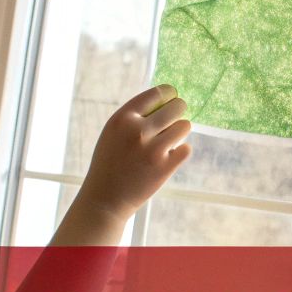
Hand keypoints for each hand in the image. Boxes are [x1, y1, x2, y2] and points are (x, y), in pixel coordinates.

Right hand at [74, 84, 193, 223]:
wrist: (105, 199)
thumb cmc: (111, 162)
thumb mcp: (114, 132)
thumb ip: (136, 116)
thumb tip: (168, 98)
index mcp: (122, 118)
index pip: (158, 93)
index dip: (170, 94)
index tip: (172, 99)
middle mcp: (138, 131)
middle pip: (177, 107)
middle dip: (178, 112)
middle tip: (172, 121)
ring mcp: (153, 149)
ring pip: (185, 126)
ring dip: (179, 132)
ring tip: (167, 141)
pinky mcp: (164, 167)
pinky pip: (186, 149)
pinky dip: (180, 152)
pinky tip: (166, 158)